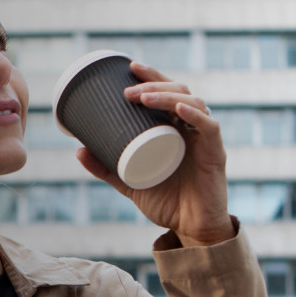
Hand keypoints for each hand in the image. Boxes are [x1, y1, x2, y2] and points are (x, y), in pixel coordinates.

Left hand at [75, 60, 234, 247]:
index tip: (129, 68)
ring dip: (167, 96)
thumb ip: (106, 168)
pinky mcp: (216, 153)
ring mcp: (205, 139)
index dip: (152, 77)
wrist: (190, 228)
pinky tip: (178, 109)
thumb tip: (79, 150)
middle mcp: (192, 128)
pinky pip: (209, 128)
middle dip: (154, 83)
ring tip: (143, 97)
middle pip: (179, 91)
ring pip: (193, 103)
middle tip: (128, 87)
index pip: (167, 93)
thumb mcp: (129, 182)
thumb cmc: (166, 202)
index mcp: (175, 129)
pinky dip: (195, 115)